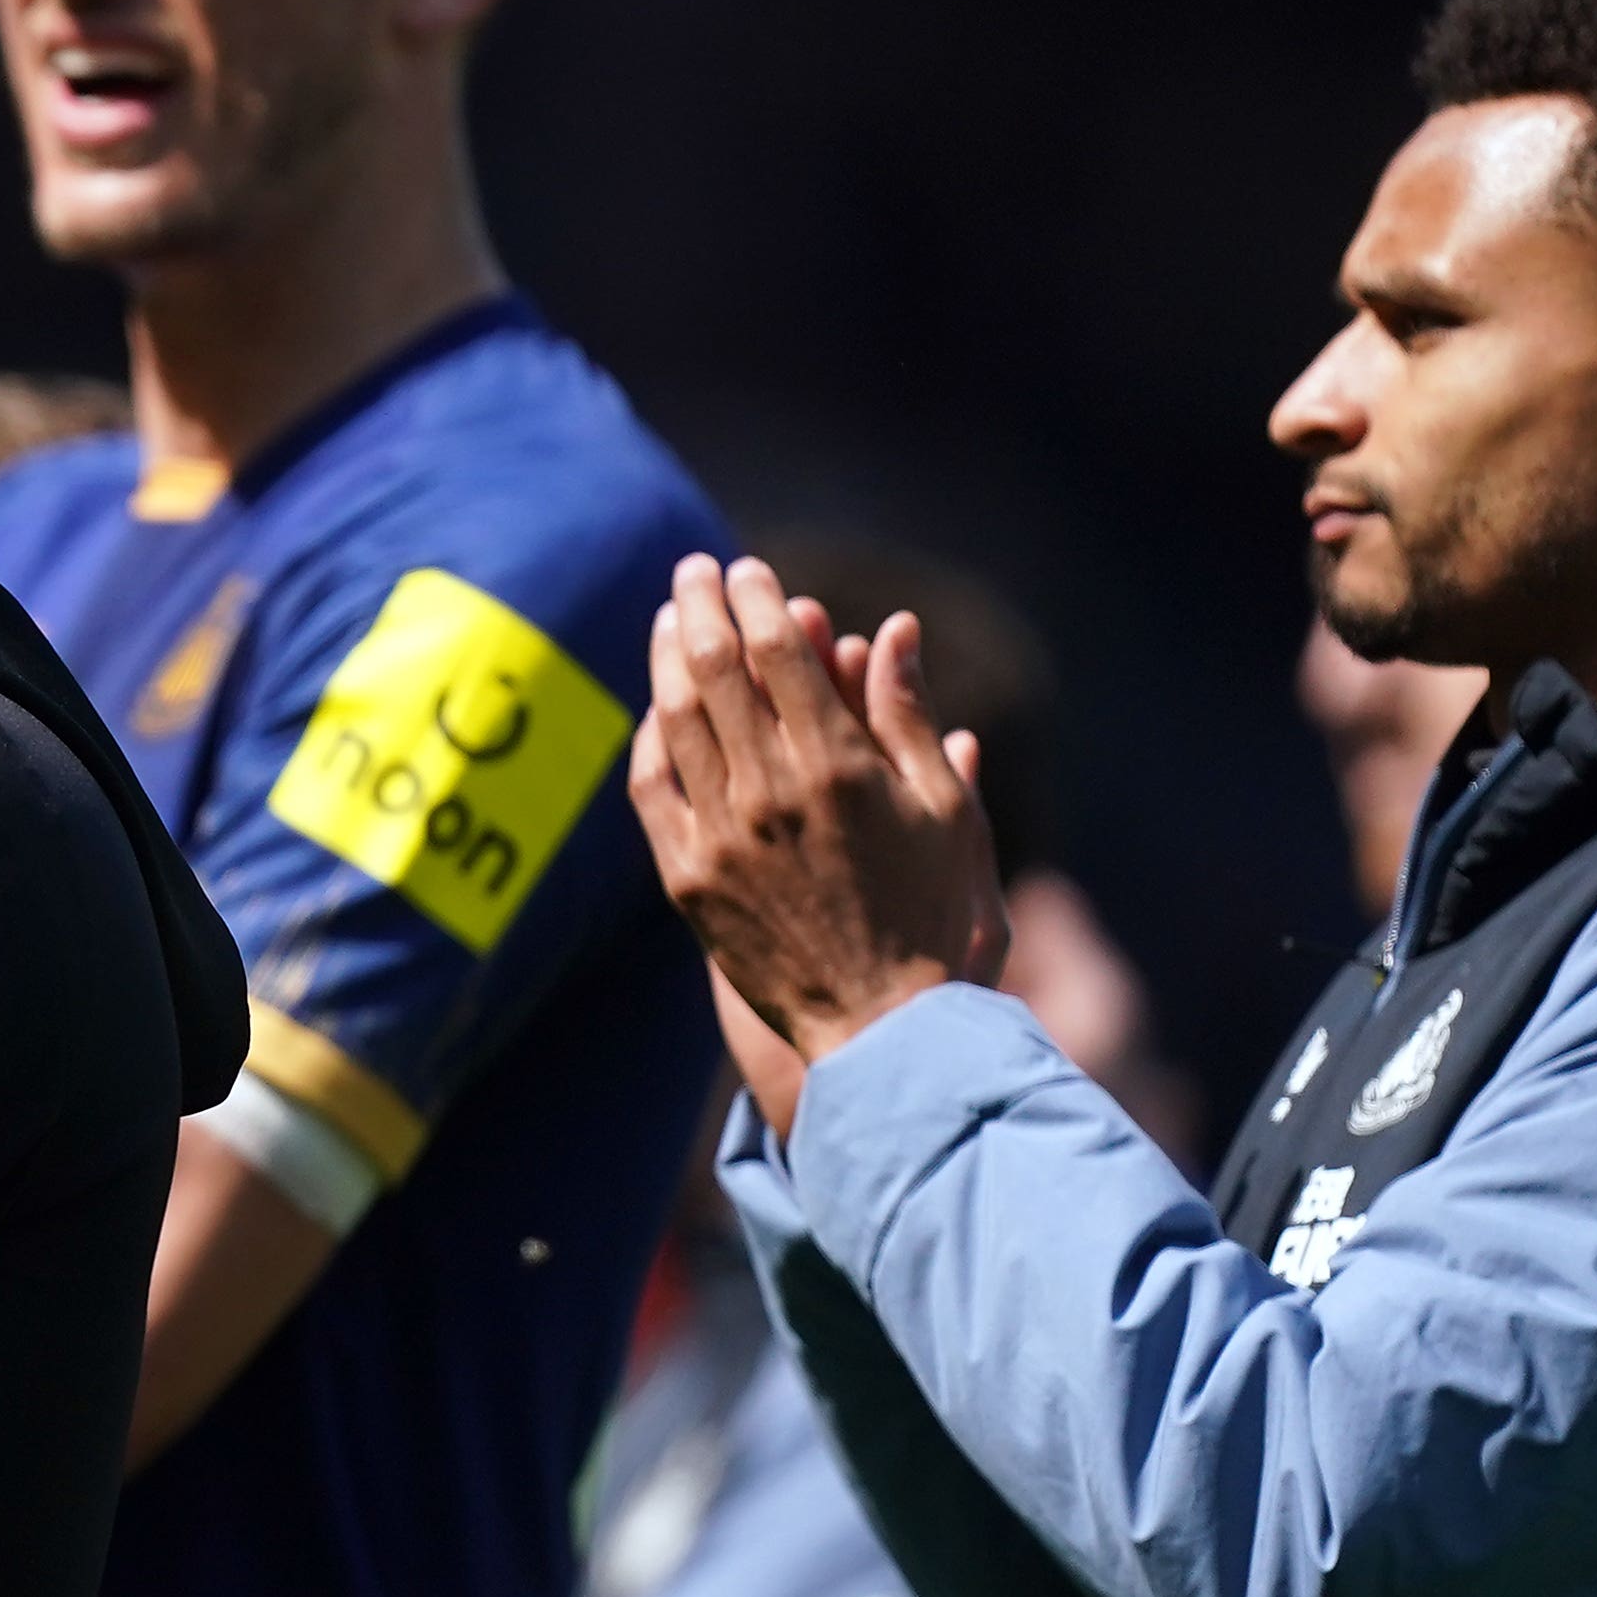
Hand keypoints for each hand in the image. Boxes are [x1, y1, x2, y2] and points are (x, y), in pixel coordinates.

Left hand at [627, 553, 1009, 1144]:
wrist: (883, 1027)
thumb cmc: (932, 915)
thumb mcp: (945, 809)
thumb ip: (907, 715)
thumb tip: (891, 629)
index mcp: (838, 768)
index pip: (777, 653)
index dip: (756, 598)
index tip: (747, 569)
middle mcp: (769, 793)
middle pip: (716, 670)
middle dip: (701, 607)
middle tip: (694, 571)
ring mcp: (720, 836)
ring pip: (676, 719)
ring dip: (668, 656)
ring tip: (671, 617)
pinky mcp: (688, 878)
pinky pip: (652, 788)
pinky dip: (651, 736)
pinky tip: (658, 708)